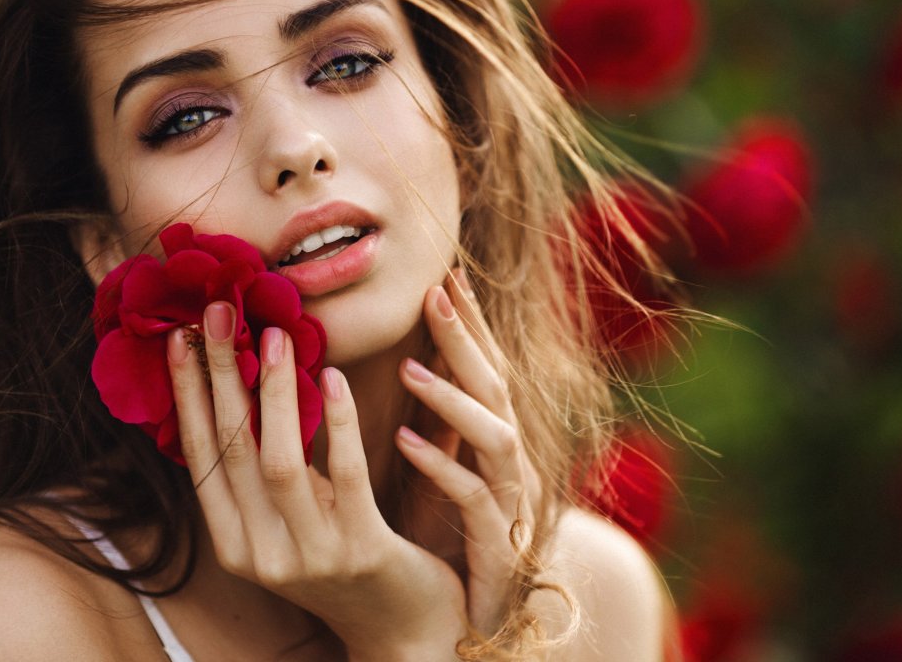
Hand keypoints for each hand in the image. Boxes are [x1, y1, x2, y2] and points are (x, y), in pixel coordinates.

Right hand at [168, 302, 464, 660]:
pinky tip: (333, 377)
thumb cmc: (346, 559)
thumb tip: (241, 383)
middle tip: (216, 314)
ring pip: (280, 461)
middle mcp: (262, 552)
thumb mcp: (292, 520)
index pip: (200, 457)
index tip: (178, 336)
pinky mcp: (362, 550)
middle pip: (231, 449)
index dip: (186, 395)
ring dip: (273, 392)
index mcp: (235, 543)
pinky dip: (337, 421)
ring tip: (274, 335)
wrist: (407, 629)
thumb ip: (264, 472)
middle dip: (220, 375)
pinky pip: (346, 474)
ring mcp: (310, 555)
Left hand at [394, 269, 543, 635]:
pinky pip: (476, 499)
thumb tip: (393, 355)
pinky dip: (442, 466)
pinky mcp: (499, 546)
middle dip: (468, 338)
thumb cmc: (442, 538)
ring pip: (495, 438)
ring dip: (453, 398)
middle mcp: (507, 465)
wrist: (461, 626)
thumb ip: (425, 418)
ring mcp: (508, 504)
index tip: (445, 275)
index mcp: (489, 445)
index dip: (470, 323)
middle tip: (436, 291)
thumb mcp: (431, 468)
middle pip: (496, 387)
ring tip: (410, 368)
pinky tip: (406, 439)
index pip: (484, 369)